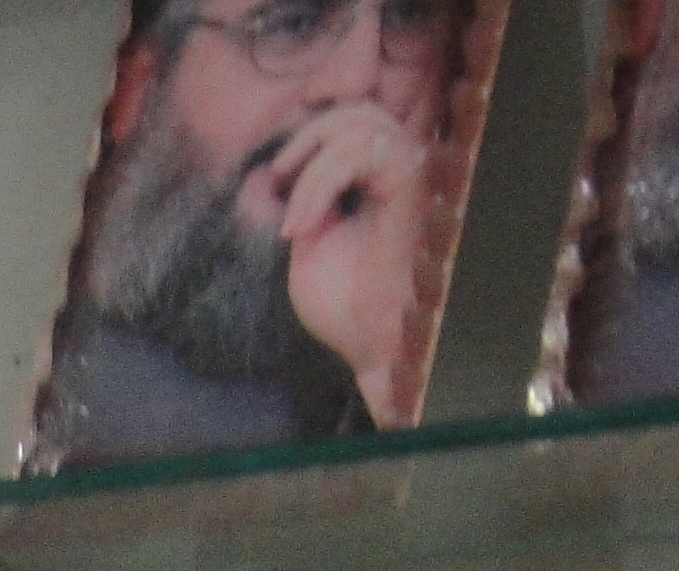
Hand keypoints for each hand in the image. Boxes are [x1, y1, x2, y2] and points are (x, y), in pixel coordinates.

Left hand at [265, 101, 433, 424]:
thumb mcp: (309, 245)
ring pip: (361, 126)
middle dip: (309, 139)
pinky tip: (301, 229)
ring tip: (295, 225)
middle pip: (362, 111)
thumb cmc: (346, 308)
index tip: (276, 184)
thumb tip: (263, 174)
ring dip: (311, 173)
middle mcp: (406, 172)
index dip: (312, 138)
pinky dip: (319, 183)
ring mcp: (414, 177)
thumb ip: (299, 202)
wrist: (371, 351)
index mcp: (384, 182)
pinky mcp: (413, 188)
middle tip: (280, 184)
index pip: (358, 123)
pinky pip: (361, 152)